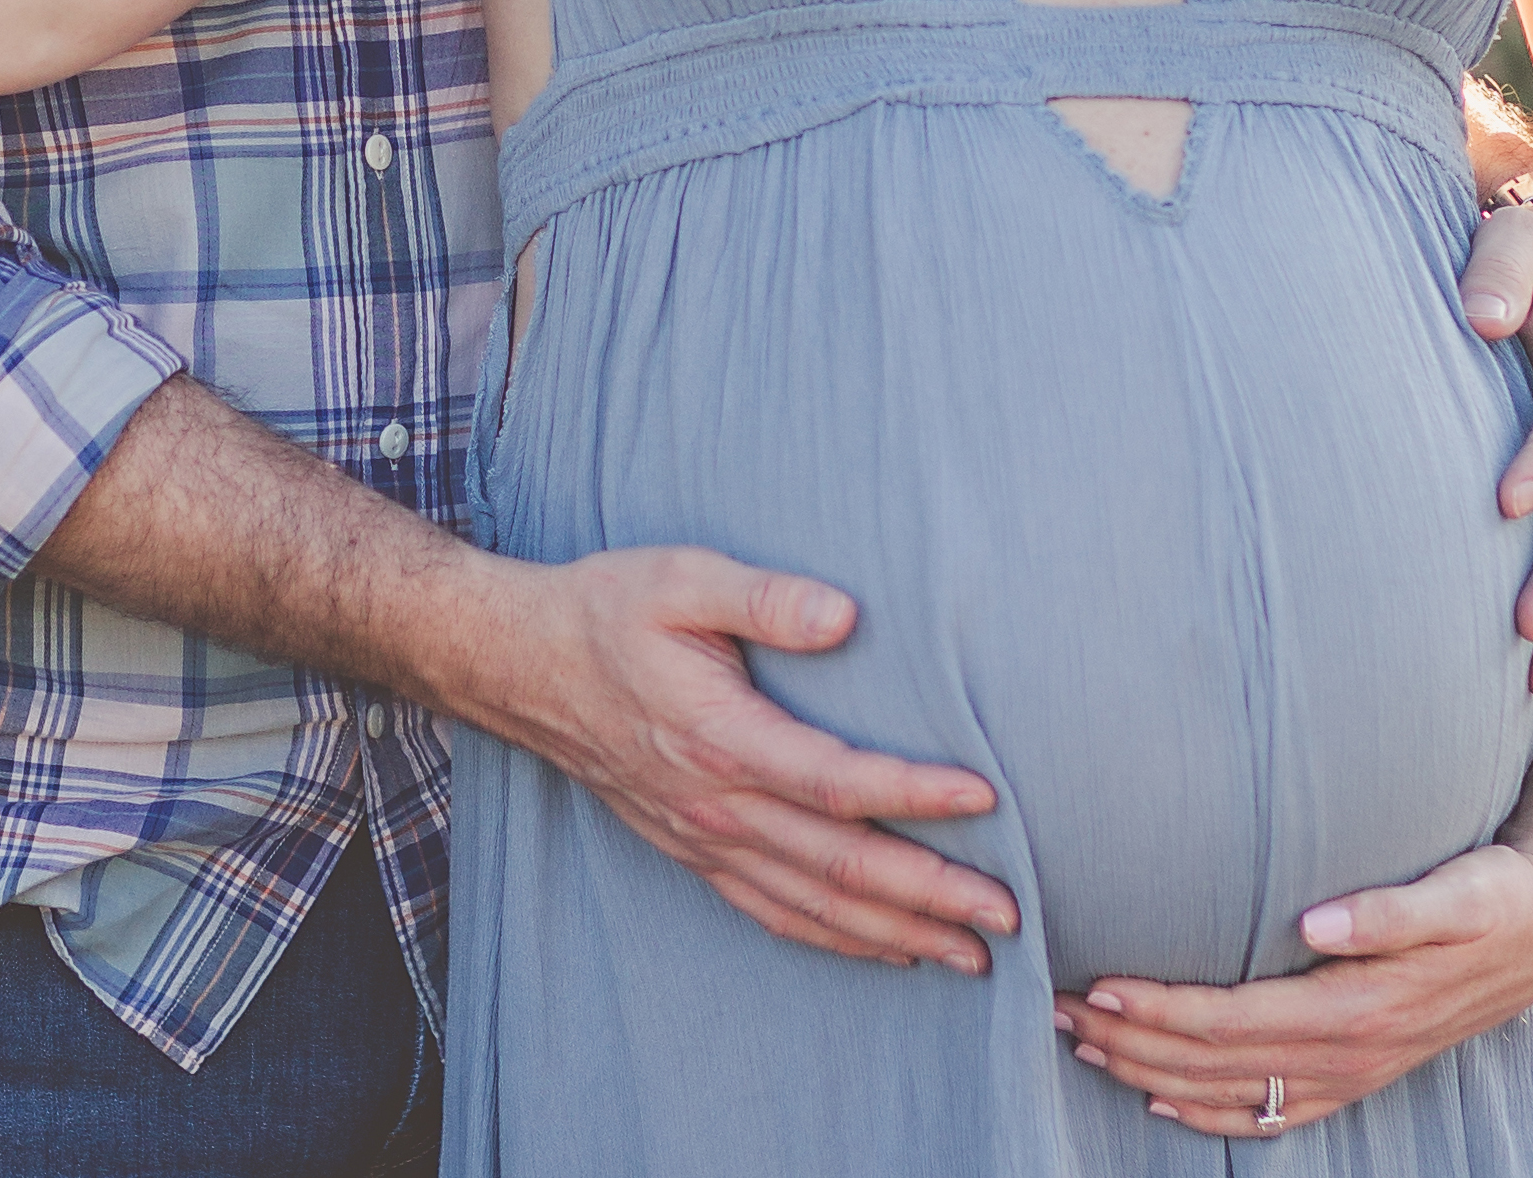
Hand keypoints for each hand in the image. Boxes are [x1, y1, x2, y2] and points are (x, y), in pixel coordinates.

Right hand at [452, 546, 1015, 973]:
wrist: (523, 663)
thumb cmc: (607, 609)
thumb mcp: (681, 577)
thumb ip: (765, 597)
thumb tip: (844, 617)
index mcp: (721, 737)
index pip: (837, 781)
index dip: (913, 796)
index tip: (984, 798)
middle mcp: (716, 804)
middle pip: (840, 866)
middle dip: (930, 896)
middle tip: (1009, 916)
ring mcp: (703, 837)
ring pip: (814, 905)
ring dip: (897, 934)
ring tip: (971, 956)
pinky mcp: (693, 849)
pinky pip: (773, 911)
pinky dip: (836, 939)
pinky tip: (887, 951)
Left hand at [1054, 837, 1532, 1134]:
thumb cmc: (1494, 895)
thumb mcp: (1453, 892)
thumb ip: (1384, 911)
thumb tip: (1315, 920)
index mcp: (1355, 1007)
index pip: (1232, 1020)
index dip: (1160, 1010)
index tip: (1096, 986)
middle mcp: (1347, 1052)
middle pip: (1214, 1064)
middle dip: (1131, 1043)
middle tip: (1057, 1009)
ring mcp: (1351, 1073)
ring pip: (1231, 1092)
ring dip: (1152, 1075)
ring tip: (1083, 1044)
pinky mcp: (1359, 1075)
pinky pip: (1274, 1114)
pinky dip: (1213, 1114)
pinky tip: (1166, 1104)